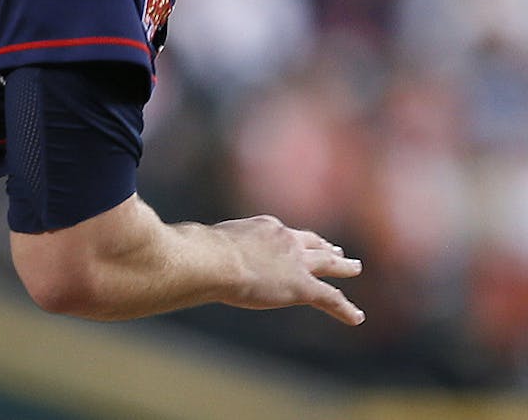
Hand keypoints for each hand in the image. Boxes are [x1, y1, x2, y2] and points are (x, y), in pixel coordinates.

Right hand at [213, 215, 364, 324]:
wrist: (214, 261)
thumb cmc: (200, 253)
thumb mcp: (205, 244)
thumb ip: (207, 249)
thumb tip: (188, 254)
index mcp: (264, 228)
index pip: (281, 234)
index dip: (289, 241)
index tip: (290, 243)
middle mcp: (286, 240)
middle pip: (311, 242)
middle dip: (324, 246)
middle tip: (335, 250)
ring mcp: (297, 263)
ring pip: (328, 264)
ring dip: (344, 266)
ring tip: (355, 267)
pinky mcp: (302, 286)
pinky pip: (330, 298)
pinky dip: (345, 309)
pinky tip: (356, 318)